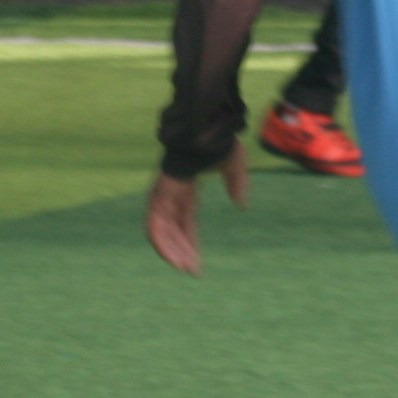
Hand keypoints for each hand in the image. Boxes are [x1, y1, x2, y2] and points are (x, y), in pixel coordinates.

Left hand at [144, 146, 248, 274]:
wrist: (205, 126)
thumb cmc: (217, 139)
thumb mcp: (233, 164)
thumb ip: (237, 184)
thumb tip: (242, 206)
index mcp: (185, 186)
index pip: (186, 221)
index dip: (191, 241)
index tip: (197, 263)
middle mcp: (171, 193)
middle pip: (174, 229)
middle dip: (183, 251)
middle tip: (194, 271)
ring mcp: (163, 194)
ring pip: (162, 232)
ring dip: (173, 252)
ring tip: (187, 269)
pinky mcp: (159, 196)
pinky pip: (155, 226)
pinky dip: (163, 245)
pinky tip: (174, 260)